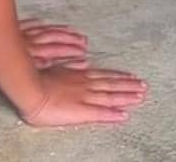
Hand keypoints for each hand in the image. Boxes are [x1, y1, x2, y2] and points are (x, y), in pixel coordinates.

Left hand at [20, 19, 88, 69]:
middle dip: (70, 39)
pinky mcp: (12, 29)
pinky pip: (26, 24)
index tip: (82, 52)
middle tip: (83, 40)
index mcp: (32, 51)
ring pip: (44, 30)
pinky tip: (40, 21)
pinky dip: (35, 23)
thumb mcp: (19, 67)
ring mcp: (22, 34)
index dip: (70, 51)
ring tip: (72, 31)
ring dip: (59, 30)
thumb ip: (35, 63)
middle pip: (54, 37)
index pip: (55, 50)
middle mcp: (30, 40)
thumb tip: (48, 61)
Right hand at [20, 65, 147, 126]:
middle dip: (129, 86)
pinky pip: (100, 114)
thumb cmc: (39, 79)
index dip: (118, 76)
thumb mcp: (57, 67)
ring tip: (140, 98)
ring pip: (110, 97)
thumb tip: (84, 60)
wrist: (31, 89)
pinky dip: (113, 114)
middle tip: (143, 86)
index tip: (131, 76)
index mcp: (80, 75)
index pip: (104, 75)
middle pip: (112, 85)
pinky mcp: (81, 111)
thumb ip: (72, 65)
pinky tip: (124, 116)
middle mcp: (86, 85)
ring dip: (126, 97)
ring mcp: (85, 98)